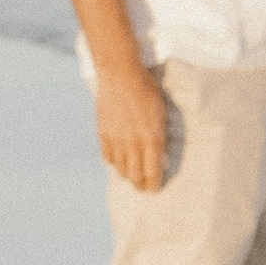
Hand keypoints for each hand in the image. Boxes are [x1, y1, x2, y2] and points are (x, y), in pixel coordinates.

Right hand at [93, 60, 170, 193]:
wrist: (121, 75)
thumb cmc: (147, 91)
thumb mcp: (161, 115)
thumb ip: (161, 140)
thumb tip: (162, 161)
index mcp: (151, 140)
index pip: (152, 173)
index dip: (153, 185)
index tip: (154, 189)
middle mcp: (133, 144)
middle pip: (135, 176)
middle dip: (139, 185)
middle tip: (142, 187)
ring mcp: (116, 140)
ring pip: (120, 169)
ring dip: (127, 175)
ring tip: (131, 175)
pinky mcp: (103, 134)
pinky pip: (108, 158)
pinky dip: (114, 162)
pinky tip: (118, 161)